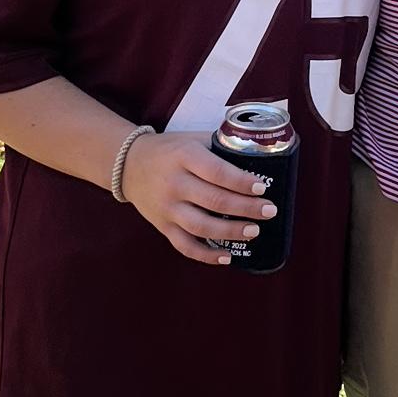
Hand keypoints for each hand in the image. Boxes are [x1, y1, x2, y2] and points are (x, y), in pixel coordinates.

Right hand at [121, 129, 277, 264]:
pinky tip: (226, 257)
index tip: (262, 187)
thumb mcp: (193, 139)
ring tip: (253, 231)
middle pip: (214, 201)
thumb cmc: (170, 150)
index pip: (218, 172)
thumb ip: (220, 146)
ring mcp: (167, 208)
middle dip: (245, 208)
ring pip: (201, 227)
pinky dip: (206, 256)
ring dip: (230, 232)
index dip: (241, 182)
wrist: (129, 164)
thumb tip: (258, 156)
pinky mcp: (162, 226)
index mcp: (185, 157)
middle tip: (269, 211)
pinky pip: (184, 246)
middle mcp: (175, 184)